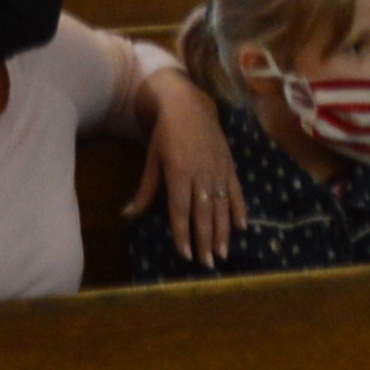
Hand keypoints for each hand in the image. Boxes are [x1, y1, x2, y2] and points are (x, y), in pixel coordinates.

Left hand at [129, 69, 244, 265]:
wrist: (190, 106)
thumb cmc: (166, 134)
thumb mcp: (152, 161)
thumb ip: (145, 191)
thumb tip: (128, 215)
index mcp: (179, 173)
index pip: (181, 210)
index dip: (183, 233)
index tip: (185, 254)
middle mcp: (201, 174)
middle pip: (204, 213)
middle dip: (206, 240)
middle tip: (208, 264)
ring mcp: (218, 171)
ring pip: (222, 206)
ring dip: (223, 232)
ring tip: (223, 253)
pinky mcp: (230, 166)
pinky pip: (236, 191)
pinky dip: (239, 209)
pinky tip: (242, 227)